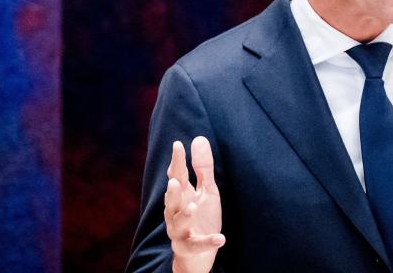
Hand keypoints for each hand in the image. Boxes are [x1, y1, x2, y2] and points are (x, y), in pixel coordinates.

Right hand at [164, 136, 224, 272]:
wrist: (198, 254)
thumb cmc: (202, 216)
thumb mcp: (207, 190)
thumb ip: (203, 167)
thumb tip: (198, 138)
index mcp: (182, 195)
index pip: (177, 175)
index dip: (177, 161)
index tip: (177, 145)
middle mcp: (176, 212)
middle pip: (171, 201)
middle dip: (172, 192)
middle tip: (175, 181)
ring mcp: (180, 231)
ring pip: (178, 224)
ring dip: (185, 215)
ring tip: (193, 206)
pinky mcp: (188, 248)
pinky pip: (196, 245)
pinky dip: (207, 241)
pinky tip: (220, 238)